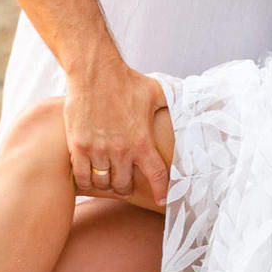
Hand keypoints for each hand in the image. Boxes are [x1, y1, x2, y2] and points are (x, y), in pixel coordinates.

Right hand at [62, 58, 169, 207]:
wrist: (94, 71)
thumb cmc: (126, 80)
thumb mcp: (157, 91)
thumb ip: (173, 102)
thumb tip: (194, 101)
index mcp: (141, 140)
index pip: (156, 176)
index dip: (161, 191)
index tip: (162, 200)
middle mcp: (120, 149)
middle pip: (124, 185)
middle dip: (127, 188)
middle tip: (126, 183)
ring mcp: (97, 149)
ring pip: (103, 183)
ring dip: (107, 185)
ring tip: (108, 179)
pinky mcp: (78, 146)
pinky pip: (82, 177)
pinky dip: (87, 181)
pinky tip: (90, 177)